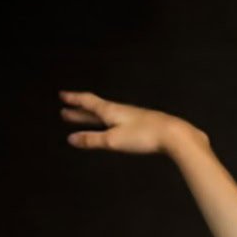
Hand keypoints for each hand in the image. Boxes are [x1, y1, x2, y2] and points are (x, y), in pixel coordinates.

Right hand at [59, 91, 198, 154]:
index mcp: (110, 111)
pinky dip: (107, 123)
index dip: (74, 100)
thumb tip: (72, 139)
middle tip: (66, 112)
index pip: (87, 102)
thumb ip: (92, 139)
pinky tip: (112, 127)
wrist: (174, 135)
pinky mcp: (142, 124)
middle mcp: (120, 111)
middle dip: (79, 111)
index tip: (62, 95)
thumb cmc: (144, 136)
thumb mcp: (113, 140)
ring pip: (107, 115)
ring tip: (84, 118)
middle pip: (95, 109)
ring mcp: (131, 116)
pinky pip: (118, 121)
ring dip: (92, 117)